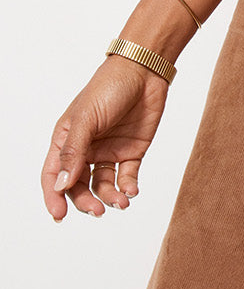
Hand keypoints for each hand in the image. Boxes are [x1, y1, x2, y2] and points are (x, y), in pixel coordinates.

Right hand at [42, 57, 170, 220]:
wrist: (145, 72)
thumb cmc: (108, 87)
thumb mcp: (86, 119)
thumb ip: (73, 152)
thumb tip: (60, 184)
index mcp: (66, 139)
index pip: (54, 174)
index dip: (54, 196)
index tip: (59, 216)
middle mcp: (86, 148)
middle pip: (79, 185)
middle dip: (86, 201)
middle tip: (97, 211)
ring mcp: (109, 151)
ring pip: (104, 184)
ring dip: (110, 197)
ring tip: (121, 202)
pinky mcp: (132, 151)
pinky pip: (126, 176)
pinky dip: (128, 186)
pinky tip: (131, 190)